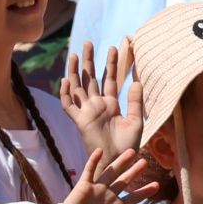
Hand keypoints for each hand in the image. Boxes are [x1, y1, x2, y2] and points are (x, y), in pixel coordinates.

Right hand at [45, 149, 159, 203]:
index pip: (133, 198)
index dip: (144, 192)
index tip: (157, 185)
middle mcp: (107, 196)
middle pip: (124, 181)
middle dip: (135, 172)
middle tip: (146, 162)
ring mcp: (96, 189)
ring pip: (111, 172)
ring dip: (120, 162)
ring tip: (131, 151)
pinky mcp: (84, 186)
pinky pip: (89, 171)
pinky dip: (94, 160)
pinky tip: (100, 150)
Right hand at [59, 41, 143, 160]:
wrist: (118, 160)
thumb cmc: (128, 145)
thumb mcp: (136, 120)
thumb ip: (135, 101)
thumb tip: (136, 81)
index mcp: (111, 104)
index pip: (109, 79)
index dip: (111, 64)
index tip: (114, 48)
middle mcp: (97, 105)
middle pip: (90, 78)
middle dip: (89, 60)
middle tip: (88, 42)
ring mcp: (87, 112)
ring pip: (77, 87)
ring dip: (75, 71)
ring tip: (74, 54)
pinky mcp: (80, 121)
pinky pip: (69, 106)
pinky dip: (65, 94)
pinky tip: (66, 80)